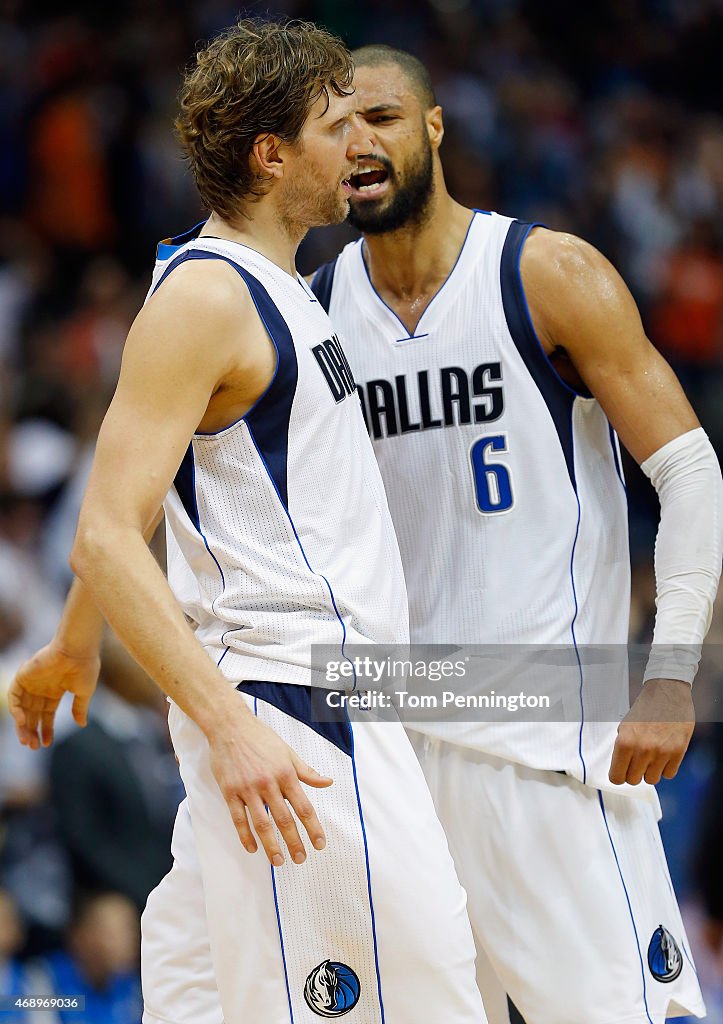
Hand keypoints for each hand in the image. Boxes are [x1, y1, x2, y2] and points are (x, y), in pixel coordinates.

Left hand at [8, 643, 99, 748]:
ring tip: (27, 741)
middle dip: (32, 731)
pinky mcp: (23, 676)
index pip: (47, 714)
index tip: (47, 743)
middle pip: (32, 714)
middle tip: (33, 747)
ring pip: (21, 709)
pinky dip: (15, 710)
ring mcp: (31, 683)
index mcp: (55, 691)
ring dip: (22, 726)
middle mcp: (42, 688)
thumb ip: (80, 708)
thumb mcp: (84, 693)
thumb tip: (82, 724)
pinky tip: (22, 722)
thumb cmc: (85, 668)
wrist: (78, 650)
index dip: (46, 729)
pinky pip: (13, 696)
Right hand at [207, 711, 332, 866]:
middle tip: (301, 859)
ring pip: (262, 823)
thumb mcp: (288, 752)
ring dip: (271, 845)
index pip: (304, 807)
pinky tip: (253, 848)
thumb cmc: (261, 738)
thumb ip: (307, 772)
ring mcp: (248, 789)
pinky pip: (239, 819)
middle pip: (284, 819)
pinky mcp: (230, 792)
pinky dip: (245, 836)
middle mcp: (268, 783)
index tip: (319, 844)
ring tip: (279, 861)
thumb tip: (327, 783)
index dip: (313, 828)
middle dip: (294, 842)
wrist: (231, 726)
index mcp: (286, 774)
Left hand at [609, 678, 693, 785]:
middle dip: (633, 773)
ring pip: (652, 780)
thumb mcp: (625, 726)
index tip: (620, 772)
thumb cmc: (645, 708)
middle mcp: (643, 750)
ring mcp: (662, 753)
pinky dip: (665, 768)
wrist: (668, 692)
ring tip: (651, 757)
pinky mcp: (678, 752)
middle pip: (633, 780)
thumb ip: (622, 748)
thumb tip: (620, 767)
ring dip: (650, 771)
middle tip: (636, 762)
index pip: (617, 777)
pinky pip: (669, 774)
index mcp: (625, 742)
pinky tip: (663, 755)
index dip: (618, 775)